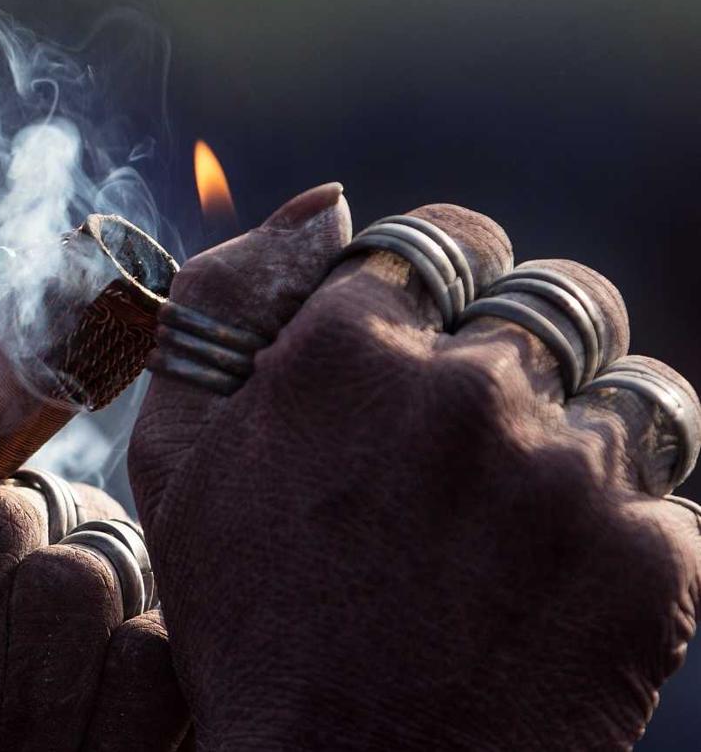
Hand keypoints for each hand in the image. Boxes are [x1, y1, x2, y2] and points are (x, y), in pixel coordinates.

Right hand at [130, 185, 700, 749]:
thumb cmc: (250, 627)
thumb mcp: (176, 463)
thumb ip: (220, 307)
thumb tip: (323, 200)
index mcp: (346, 352)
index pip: (444, 239)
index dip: (440, 290)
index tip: (431, 342)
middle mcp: (466, 390)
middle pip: (557, 296)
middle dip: (527, 346)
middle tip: (486, 429)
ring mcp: (569, 475)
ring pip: (637, 387)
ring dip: (593, 432)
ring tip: (531, 511)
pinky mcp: (652, 564)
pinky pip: (673, 501)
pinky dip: (629, 538)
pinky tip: (557, 591)